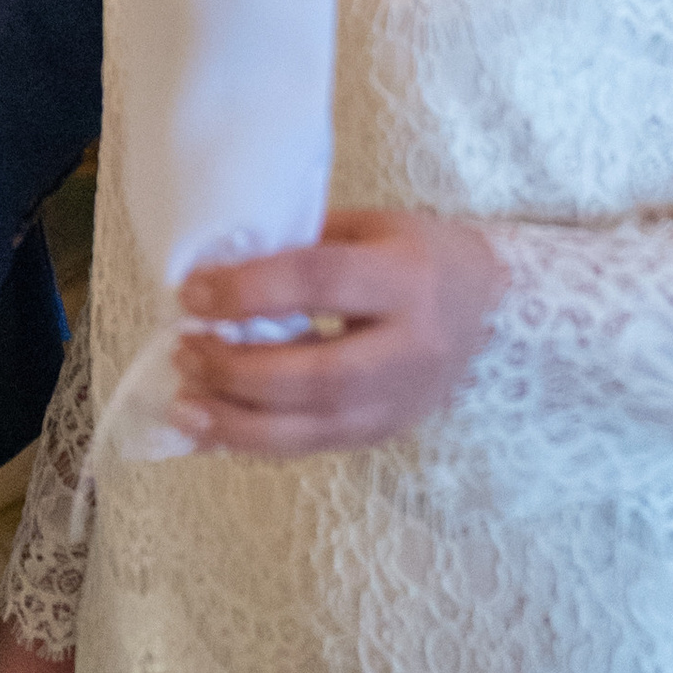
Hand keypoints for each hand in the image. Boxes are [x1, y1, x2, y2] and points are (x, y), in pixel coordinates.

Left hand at [172, 207, 500, 455]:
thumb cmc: (416, 253)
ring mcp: (400, 402)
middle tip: (185, 350)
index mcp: (404, 277)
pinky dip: (255, 443)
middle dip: (240, 369)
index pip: (319, 283)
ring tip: (183, 404)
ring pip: (313, 428)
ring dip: (238, 422)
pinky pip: (313, 446)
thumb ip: (304, 242)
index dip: (249, 290)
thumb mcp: (369, 225)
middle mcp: (408, 347)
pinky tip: (210, 432)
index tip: (191, 292)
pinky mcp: (384, 432)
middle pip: (318, 373)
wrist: (490, 306)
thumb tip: (219, 263)